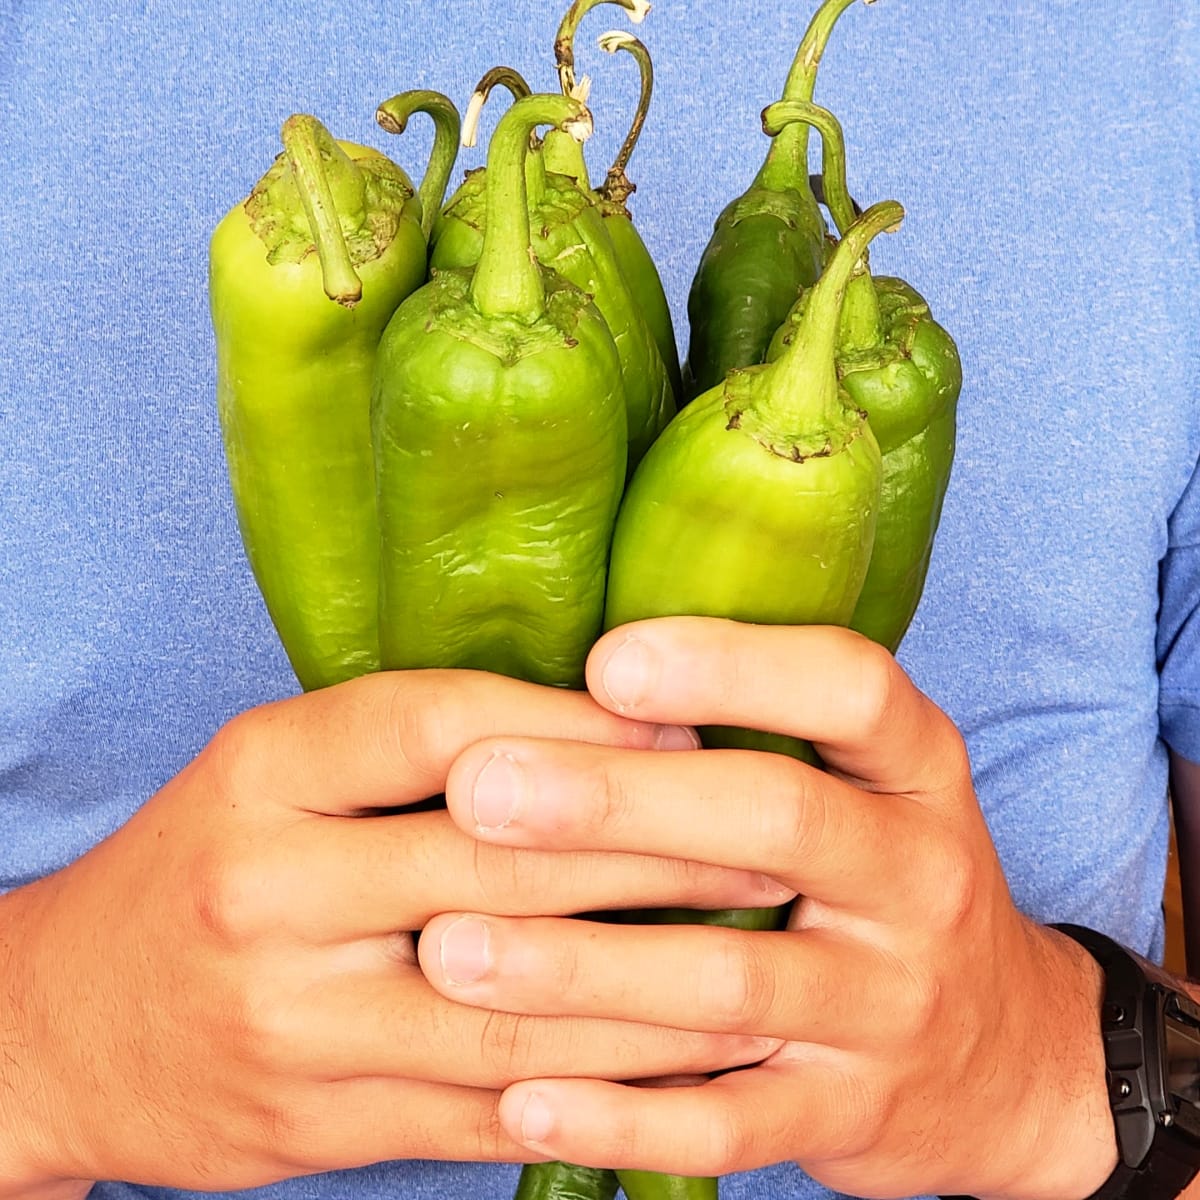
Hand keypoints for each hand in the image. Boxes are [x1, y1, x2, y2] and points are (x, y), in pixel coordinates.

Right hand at [0, 668, 786, 1195]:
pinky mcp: (322, 1125)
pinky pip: (491, 1108)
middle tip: (769, 840)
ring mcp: (295, 1021)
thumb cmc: (203, 871)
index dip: (576, 725)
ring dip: (659, 986)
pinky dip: (603, 1089)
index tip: (684, 728)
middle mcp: (270, 889)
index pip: (438, 725)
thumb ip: (402, 750)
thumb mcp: (272, 774)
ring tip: (761, 957)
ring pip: (516, 1004)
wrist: (63, 1027)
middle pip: (498, 860)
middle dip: (654, 850)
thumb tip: (592, 729)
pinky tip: (689, 1069)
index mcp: (262, 773)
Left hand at [418, 618, 1118, 1199]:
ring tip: (452, 949)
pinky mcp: (851, 1114)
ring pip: (731, 985)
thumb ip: (765, 729)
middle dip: (619, 803)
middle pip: (775, 821)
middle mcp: (918, 878)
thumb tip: (584, 674)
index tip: (605, 663)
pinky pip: (732, 1125)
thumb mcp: (871, 787)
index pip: (850, 688)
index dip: (731, 667)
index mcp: (918, 772)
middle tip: (480, 790)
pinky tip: (519, 1102)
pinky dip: (621, 1118)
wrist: (1011, 1058)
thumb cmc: (888, 884)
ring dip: (584, 968)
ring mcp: (890, 1006)